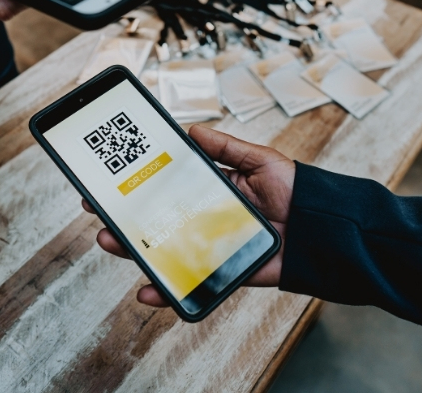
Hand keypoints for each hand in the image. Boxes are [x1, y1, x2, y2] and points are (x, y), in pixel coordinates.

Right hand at [82, 125, 295, 306]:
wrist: (325, 231)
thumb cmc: (297, 191)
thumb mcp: (261, 160)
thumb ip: (227, 148)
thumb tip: (192, 131)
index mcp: (213, 189)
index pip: (167, 186)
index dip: (139, 184)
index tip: (111, 180)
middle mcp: (206, 217)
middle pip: (157, 219)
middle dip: (125, 216)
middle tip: (97, 209)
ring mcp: (210, 245)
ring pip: (164, 250)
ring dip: (134, 250)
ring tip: (110, 240)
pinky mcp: (222, 271)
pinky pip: (190, 281)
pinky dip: (167, 290)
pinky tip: (147, 290)